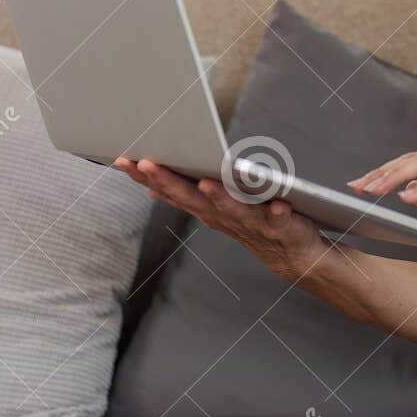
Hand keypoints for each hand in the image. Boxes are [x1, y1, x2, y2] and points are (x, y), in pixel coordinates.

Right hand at [114, 158, 330, 280]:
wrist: (292, 256)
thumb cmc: (252, 224)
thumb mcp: (216, 210)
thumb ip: (188, 198)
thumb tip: (152, 189)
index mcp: (207, 209)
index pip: (171, 191)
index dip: (147, 178)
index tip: (124, 160)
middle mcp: (224, 217)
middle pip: (192, 199)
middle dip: (168, 181)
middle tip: (146, 162)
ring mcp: (252, 223)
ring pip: (232, 210)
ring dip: (218, 198)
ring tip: (205, 183)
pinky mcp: (281, 226)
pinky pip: (279, 220)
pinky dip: (277, 214)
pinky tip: (279, 205)